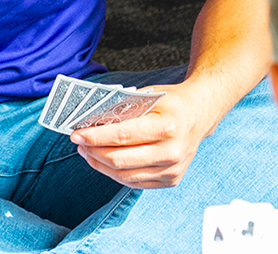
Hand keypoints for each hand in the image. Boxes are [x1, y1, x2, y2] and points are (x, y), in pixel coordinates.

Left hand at [69, 83, 207, 187]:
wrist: (199, 114)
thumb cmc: (171, 102)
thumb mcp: (149, 96)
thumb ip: (124, 109)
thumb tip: (92, 121)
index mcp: (167, 127)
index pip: (123, 136)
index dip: (97, 137)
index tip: (77, 134)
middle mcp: (171, 152)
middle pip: (122, 159)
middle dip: (94, 151)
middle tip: (78, 142)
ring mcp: (172, 170)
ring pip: (126, 175)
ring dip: (101, 165)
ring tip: (86, 152)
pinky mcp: (171, 180)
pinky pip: (136, 182)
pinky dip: (116, 173)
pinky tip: (103, 162)